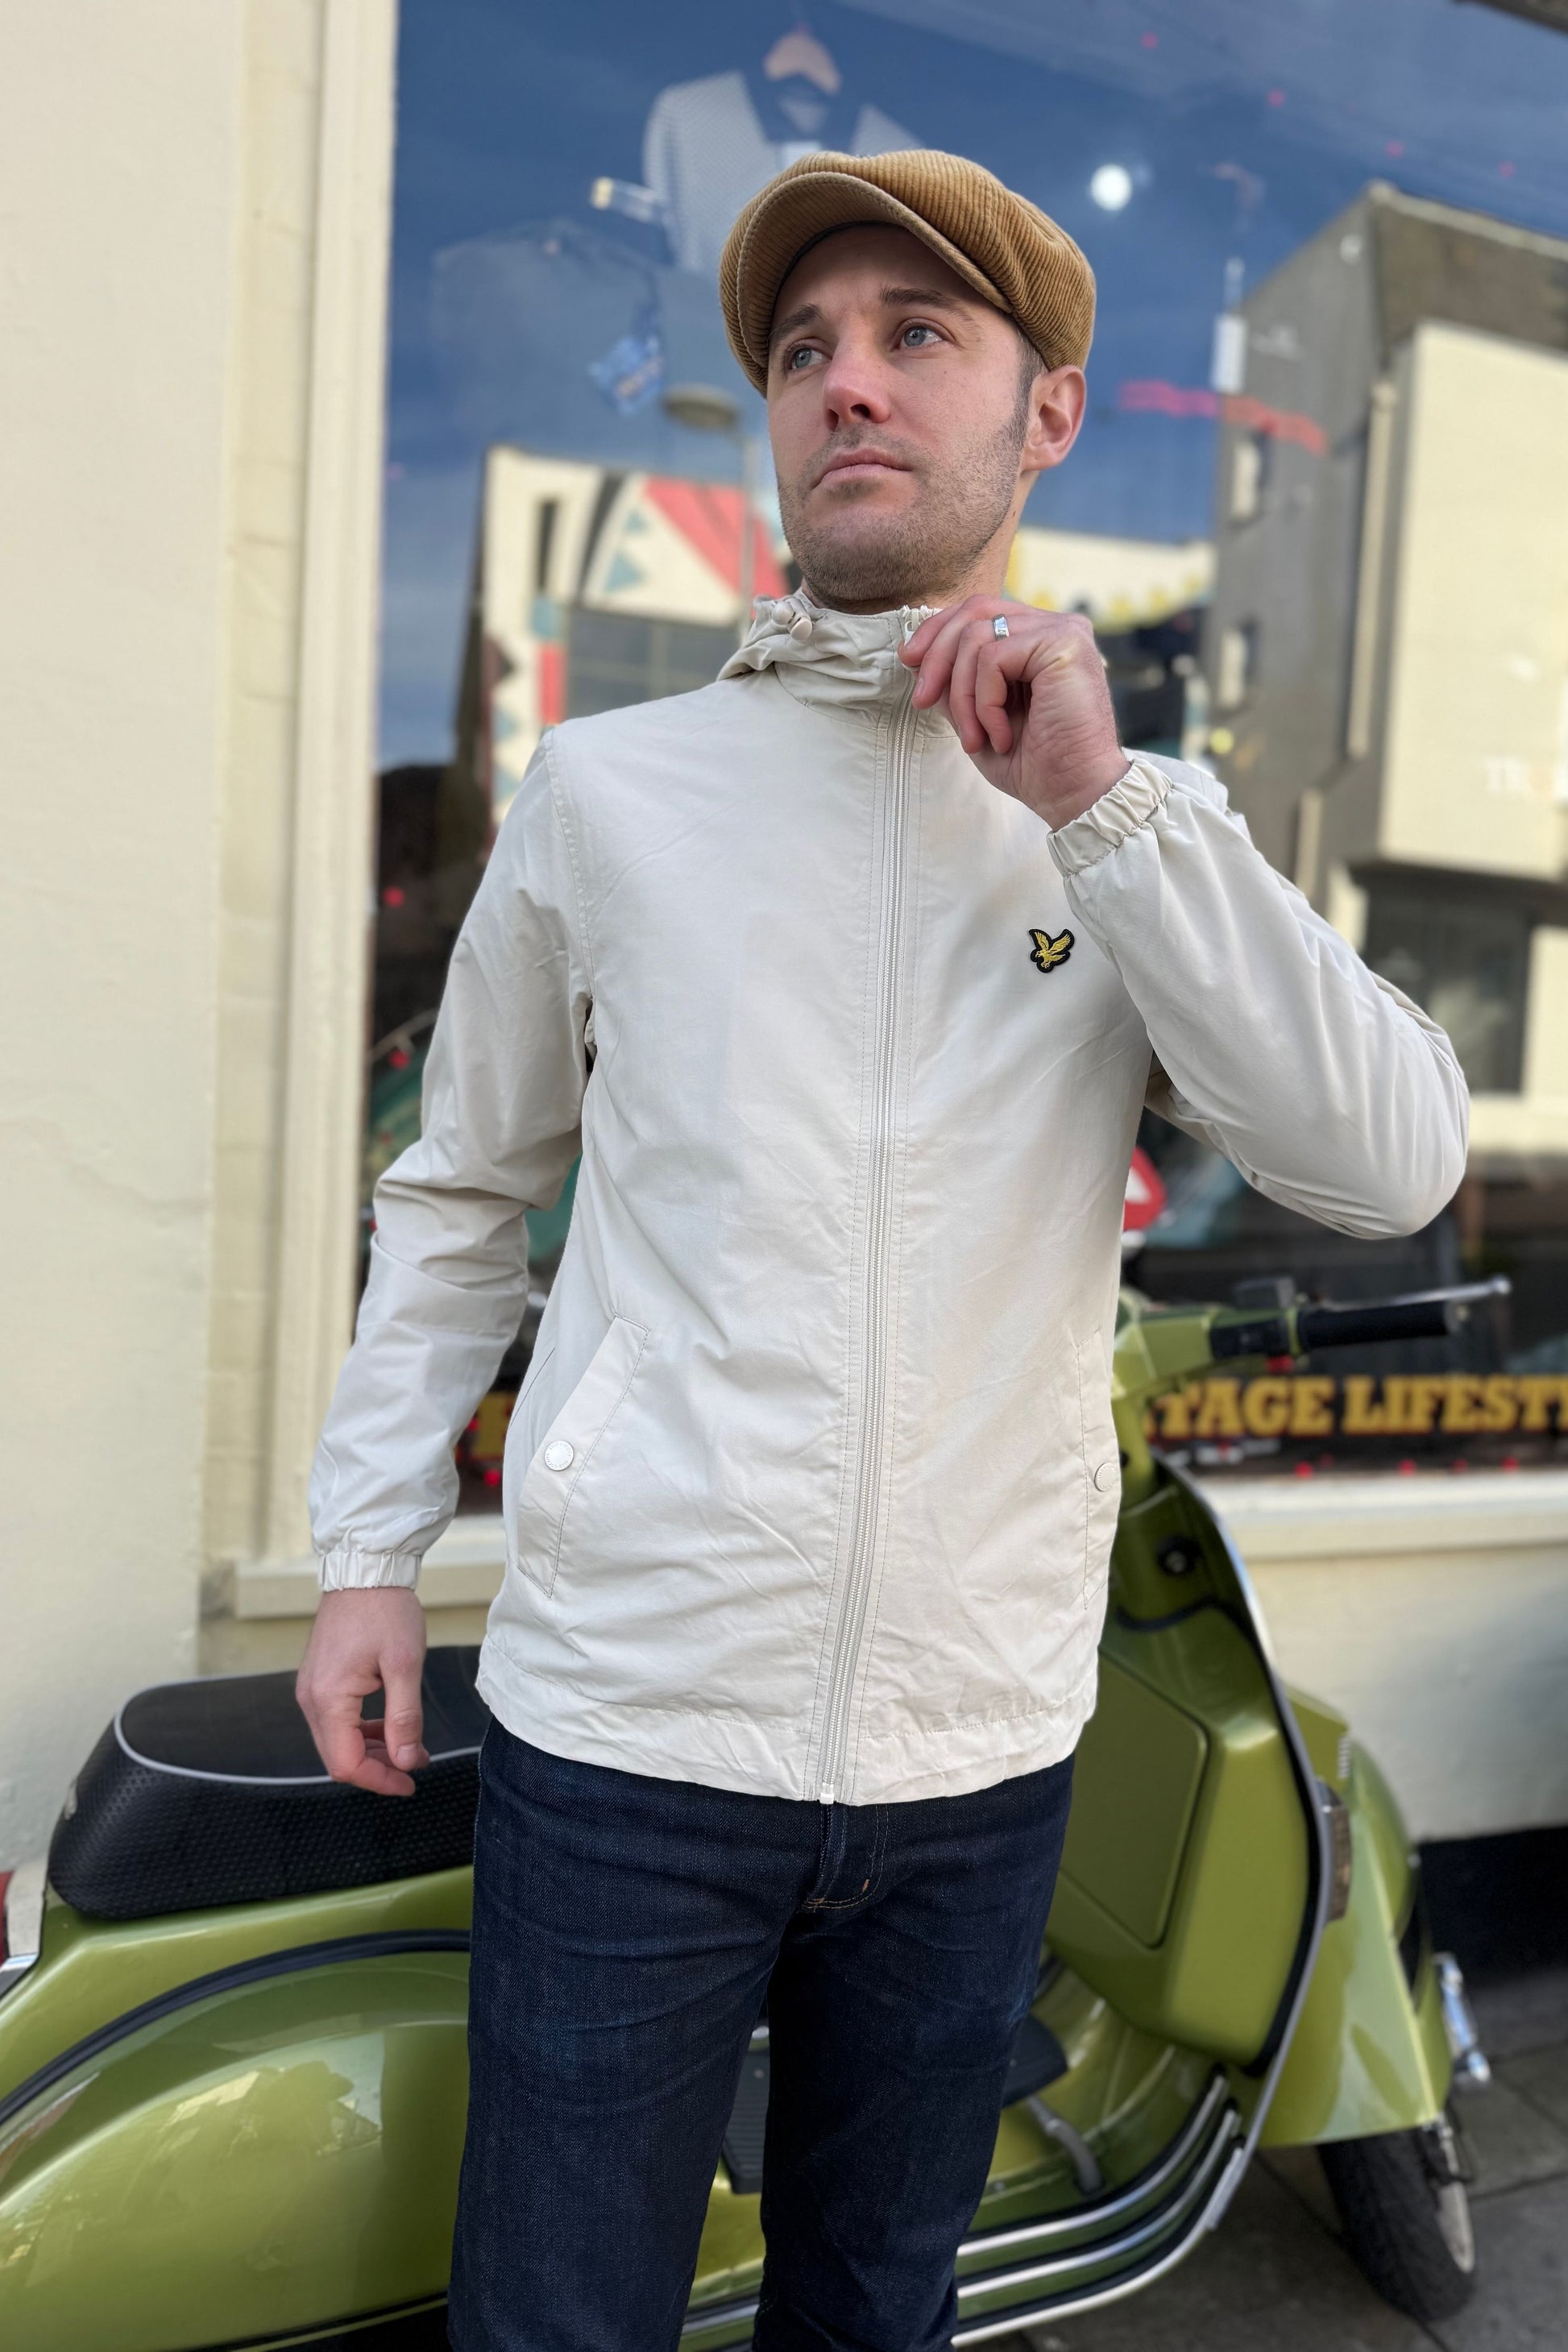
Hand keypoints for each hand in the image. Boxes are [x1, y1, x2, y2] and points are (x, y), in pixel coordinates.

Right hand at [296, 1588, 429, 1796]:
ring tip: (409, 1746)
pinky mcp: (318, 1680)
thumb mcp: (404, 1665)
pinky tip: (390, 1725)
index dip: (379, 1780)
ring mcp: (311, 1689)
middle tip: (416, 1765)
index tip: (410, 1782)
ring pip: (337, 1741)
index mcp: (328, 1698)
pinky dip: (362, 1731)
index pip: (346, 1763)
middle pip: (338, 1757)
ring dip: (372, 1750)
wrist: (365, 1570)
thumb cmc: (385, 1610)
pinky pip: (336, 1721)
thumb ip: (404, 1718)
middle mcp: (310, 1698)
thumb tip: (405, 1761)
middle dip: (378, 1768)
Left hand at [900, 598, 1127, 828]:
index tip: (908, 662)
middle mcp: (1055, 626)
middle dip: (936, 656)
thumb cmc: (1034, 765)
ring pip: (978, 636)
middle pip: (974, 612)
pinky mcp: (1064, 644)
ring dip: (962, 694)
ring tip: (974, 737)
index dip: (936, 631)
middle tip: (923, 702)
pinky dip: (983, 702)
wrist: (1074, 796)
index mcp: (1038, 637)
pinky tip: (998, 735)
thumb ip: (954, 682)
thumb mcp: (976, 717)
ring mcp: (1063, 630)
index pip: (978, 610)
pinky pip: (994, 658)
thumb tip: (915, 655)